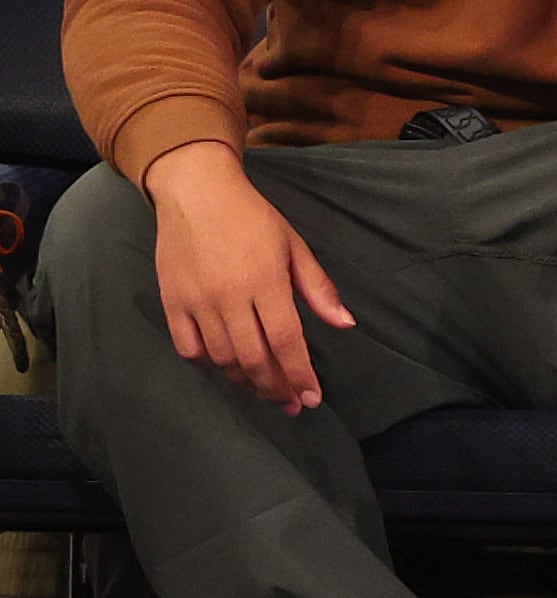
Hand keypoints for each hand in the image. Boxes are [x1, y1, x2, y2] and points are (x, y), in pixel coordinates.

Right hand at [143, 141, 353, 412]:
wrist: (196, 192)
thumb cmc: (253, 217)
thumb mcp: (294, 246)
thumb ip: (318, 288)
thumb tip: (345, 324)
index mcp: (266, 282)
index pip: (287, 341)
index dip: (300, 375)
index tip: (311, 398)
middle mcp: (229, 298)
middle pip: (254, 359)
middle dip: (276, 388)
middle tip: (291, 404)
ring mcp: (197, 302)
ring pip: (222, 359)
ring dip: (245, 382)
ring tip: (265, 391)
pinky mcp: (171, 303)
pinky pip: (189, 348)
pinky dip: (209, 365)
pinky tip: (227, 369)